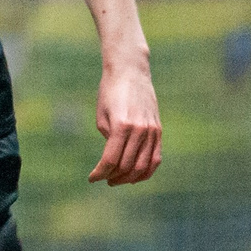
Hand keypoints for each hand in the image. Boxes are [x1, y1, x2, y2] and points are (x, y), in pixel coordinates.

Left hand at [91, 55, 160, 185]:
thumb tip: (113, 161)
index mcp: (121, 125)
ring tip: (117, 179)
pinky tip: (135, 176)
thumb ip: (108, 140)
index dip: (100, 173)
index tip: (92, 178)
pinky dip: (146, 172)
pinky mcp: (158, 130)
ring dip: (129, 178)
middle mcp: (139, 130)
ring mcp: (152, 131)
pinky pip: (155, 158)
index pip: (110, 160)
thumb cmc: (110, 92)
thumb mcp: (102, 116)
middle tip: (104, 179)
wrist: (131, 71)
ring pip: (143, 166)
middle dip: (113, 177)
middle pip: (127, 165)